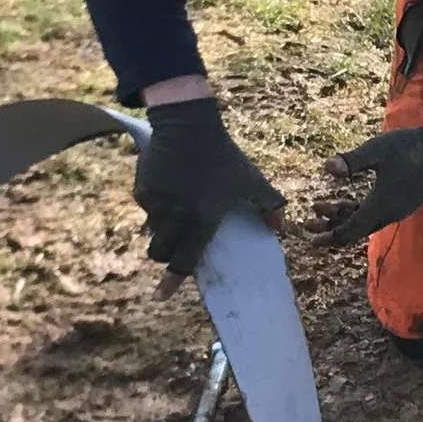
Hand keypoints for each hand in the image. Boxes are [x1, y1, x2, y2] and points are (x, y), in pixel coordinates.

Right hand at [131, 95, 285, 279]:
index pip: (186, 257)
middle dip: (166, 255)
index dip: (173, 280)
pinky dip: (156, 205)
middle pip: (160, 252)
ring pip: (153, 229)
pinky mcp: (142, 189)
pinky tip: (170, 186)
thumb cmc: (224, 156)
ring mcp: (156, 202)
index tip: (160, 297)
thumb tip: (281, 231)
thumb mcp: (252, 179)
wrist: (188, 124)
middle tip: (177, 243)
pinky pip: (146, 208)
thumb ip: (270, 206)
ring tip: (179, 205)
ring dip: (164, 228)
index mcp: (203, 217)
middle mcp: (176, 214)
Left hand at [320, 102, 422, 241]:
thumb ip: (351, 161)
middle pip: (355, 230)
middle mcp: (388, 214)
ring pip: (365, 223)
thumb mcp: (377, 150)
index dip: (330, 235)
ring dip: (344, 218)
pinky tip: (348, 202)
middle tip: (310, 223)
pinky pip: (375, 216)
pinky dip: (358, 213)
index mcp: (380, 205)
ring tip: (325, 207)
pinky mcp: (402, 204)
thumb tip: (326, 168)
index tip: (311, 236)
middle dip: (331, 228)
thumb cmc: (409, 147)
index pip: (350, 230)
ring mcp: (397, 210)